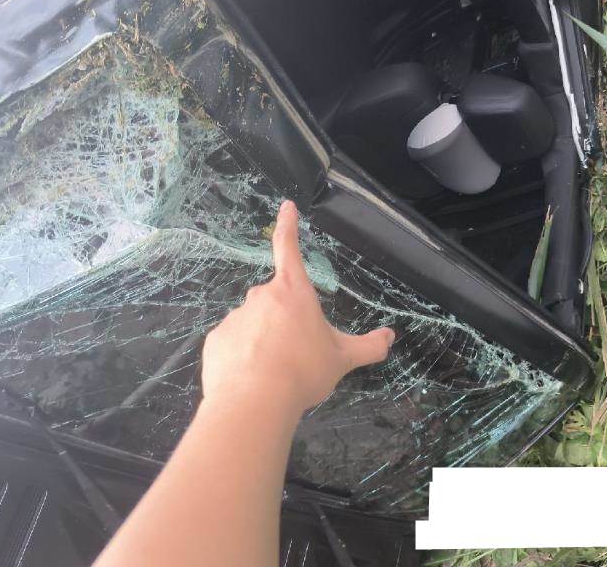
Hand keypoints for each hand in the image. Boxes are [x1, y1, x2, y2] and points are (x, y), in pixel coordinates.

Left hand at [201, 200, 394, 413]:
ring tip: (275, 372)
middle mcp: (261, 296)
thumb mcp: (342, 359)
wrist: (254, 401)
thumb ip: (368, 347)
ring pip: (254, 324)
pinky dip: (243, 357)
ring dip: (263, 340)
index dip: (288, 225)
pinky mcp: (217, 340)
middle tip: (296, 353)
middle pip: (276, 301)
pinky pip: (234, 344)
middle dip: (285, 321)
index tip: (286, 206)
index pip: (289, 248)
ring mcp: (235, 317)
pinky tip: (252, 379)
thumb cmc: (303, 371)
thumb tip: (390, 337)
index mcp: (293, 291)